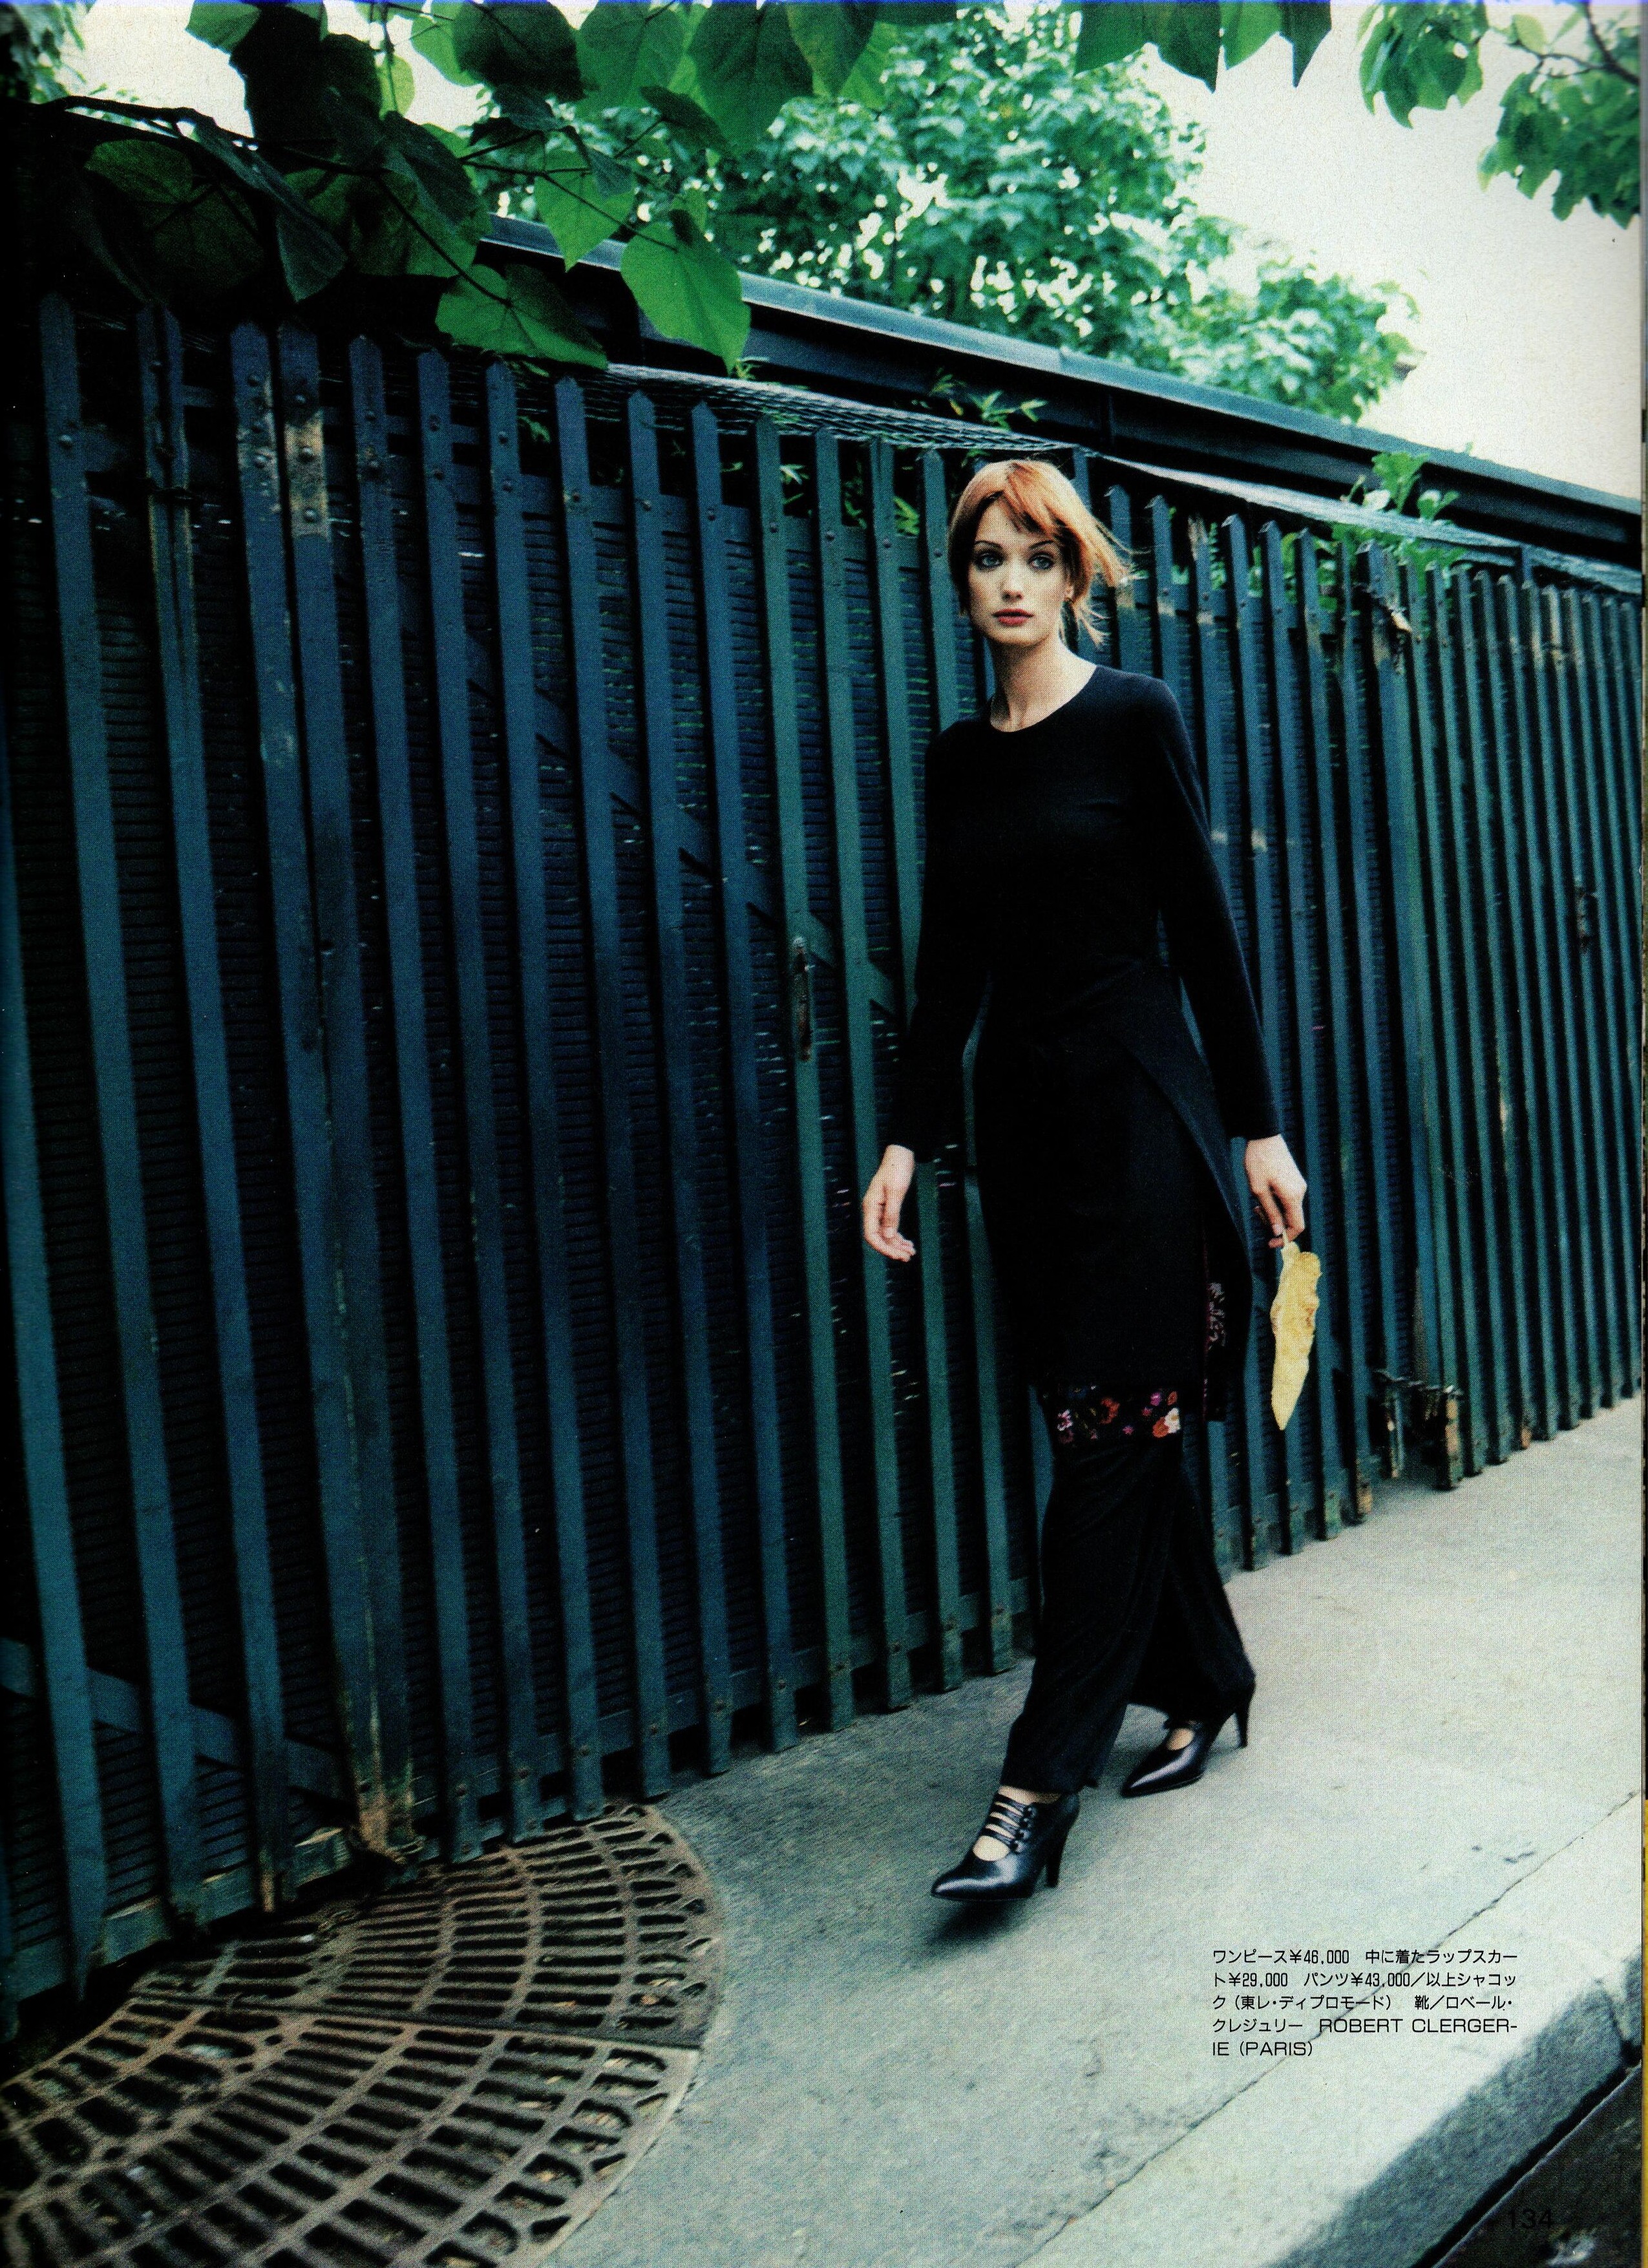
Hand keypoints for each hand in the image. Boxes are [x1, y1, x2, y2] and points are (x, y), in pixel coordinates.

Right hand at [863, 1145, 916, 1260]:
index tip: (897, 1255)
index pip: (871, 1235)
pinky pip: (890, 1227)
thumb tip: (888, 1236)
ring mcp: (879, 1210)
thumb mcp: (896, 1192)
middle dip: (892, 1249)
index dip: (883, 1248)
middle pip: (879, 1237)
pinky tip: (908, 1243)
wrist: (900, 1155)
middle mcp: (872, 1211)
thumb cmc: (897, 1170)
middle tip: (908, 1257)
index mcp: (870, 1207)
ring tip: (911, 1252)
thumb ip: (891, 1215)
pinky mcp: (887, 1208)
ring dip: (897, 1245)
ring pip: (885, 1234)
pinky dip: (899, 1237)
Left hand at [1245, 1134, 1305, 1249]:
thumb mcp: (1258, 1189)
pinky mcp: (1295, 1180)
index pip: (1297, 1226)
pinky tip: (1263, 1193)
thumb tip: (1277, 1232)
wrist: (1265, 1136)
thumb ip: (1270, 1212)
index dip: (1285, 1238)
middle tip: (1256, 1212)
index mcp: (1292, 1196)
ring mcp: (1299, 1185)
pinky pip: (1288, 1199)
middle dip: (1274, 1222)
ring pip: (1288, 1209)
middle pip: (1292, 1219)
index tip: (1270, 1242)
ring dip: (1273, 1211)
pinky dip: (1276, 1202)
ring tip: (1256, 1201)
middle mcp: (1300, 1192)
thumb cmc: (1258, 1161)